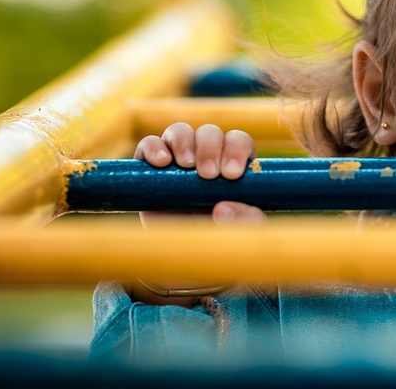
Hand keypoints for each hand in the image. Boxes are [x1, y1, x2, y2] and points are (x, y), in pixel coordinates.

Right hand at [129, 123, 262, 304]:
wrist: (182, 263)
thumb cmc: (220, 244)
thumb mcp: (243, 236)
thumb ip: (247, 221)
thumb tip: (223, 206)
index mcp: (234, 165)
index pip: (239, 141)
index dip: (236, 149)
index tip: (232, 175)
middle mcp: (206, 156)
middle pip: (210, 132)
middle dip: (210, 147)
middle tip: (208, 175)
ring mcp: (176, 160)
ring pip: (180, 131)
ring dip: (184, 142)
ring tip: (185, 165)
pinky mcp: (149, 170)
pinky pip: (149, 144)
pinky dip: (153, 147)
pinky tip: (161, 162)